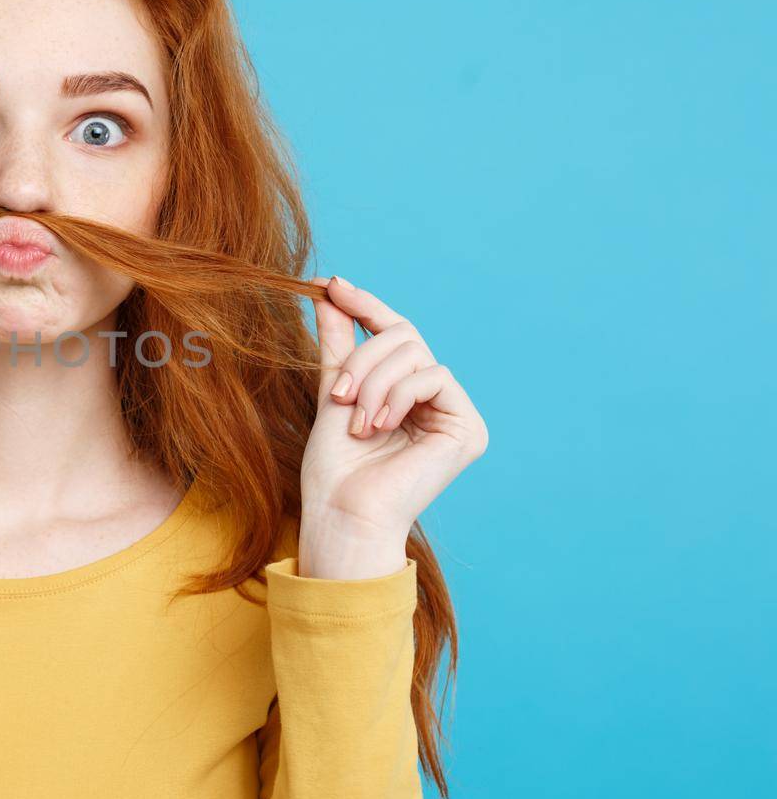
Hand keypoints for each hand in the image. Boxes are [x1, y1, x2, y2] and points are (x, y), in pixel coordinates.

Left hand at [298, 276, 488, 579]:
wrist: (342, 514)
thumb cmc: (334, 468)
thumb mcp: (333, 392)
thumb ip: (339, 345)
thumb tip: (329, 291)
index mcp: (407, 394)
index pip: (393, 334)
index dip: (365, 306)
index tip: (330, 285)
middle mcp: (437, 401)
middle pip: (404, 337)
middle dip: (364, 358)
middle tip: (339, 395)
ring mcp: (455, 414)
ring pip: (415, 354)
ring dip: (374, 382)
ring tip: (357, 420)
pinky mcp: (469, 429)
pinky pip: (434, 377)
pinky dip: (398, 395)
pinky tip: (380, 425)